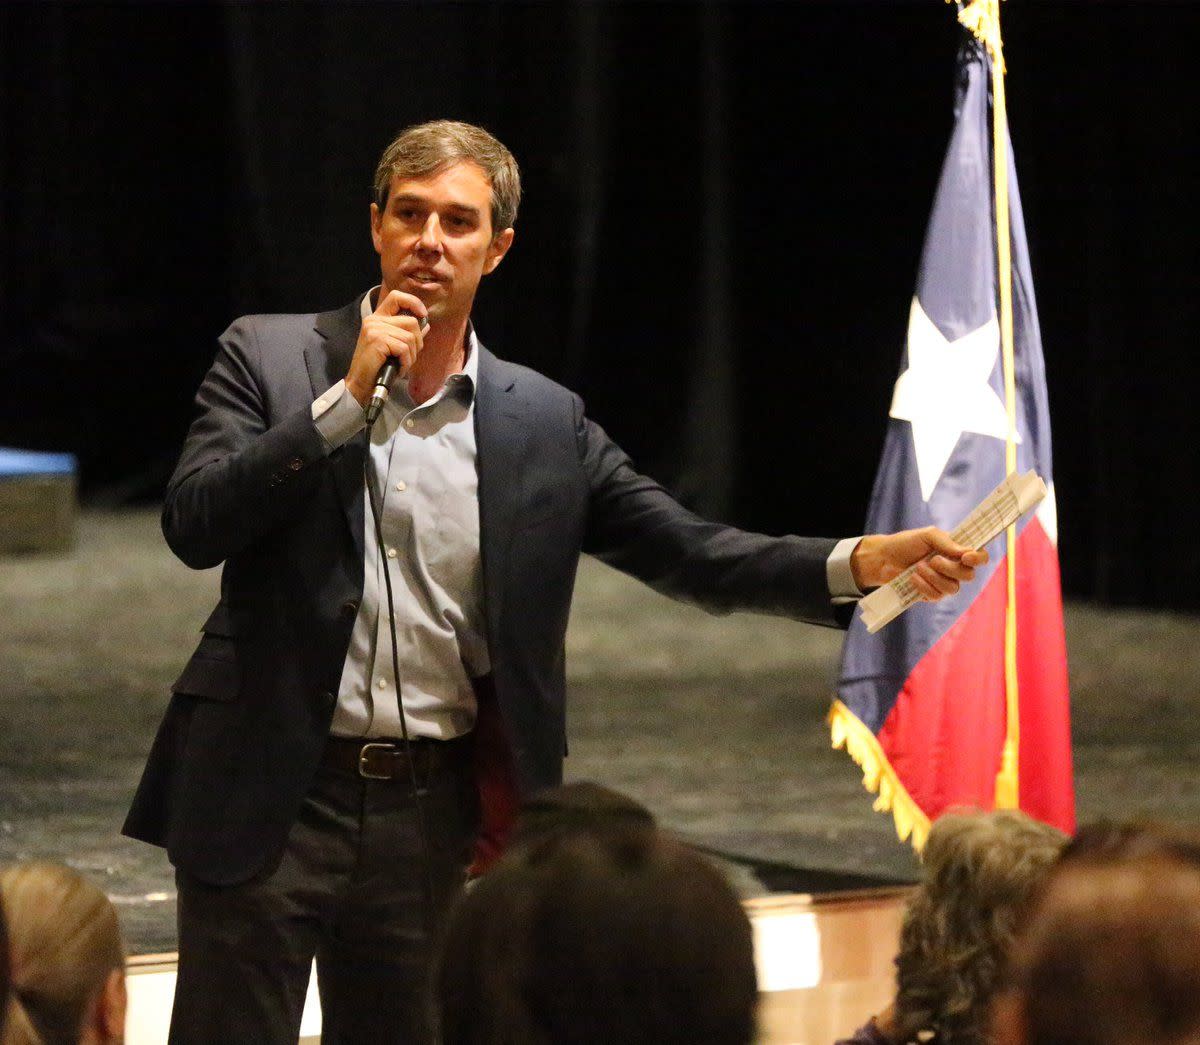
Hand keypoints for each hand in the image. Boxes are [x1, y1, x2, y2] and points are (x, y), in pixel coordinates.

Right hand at [345, 289, 427, 406]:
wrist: (361, 384)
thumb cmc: (378, 367)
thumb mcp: (395, 348)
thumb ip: (408, 334)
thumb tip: (426, 325)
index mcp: (378, 318)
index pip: (397, 297)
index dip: (413, 302)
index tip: (423, 315)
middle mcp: (375, 320)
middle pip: (411, 322)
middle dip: (417, 342)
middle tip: (408, 357)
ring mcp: (375, 329)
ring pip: (410, 337)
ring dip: (411, 356)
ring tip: (401, 365)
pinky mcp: (377, 340)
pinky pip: (404, 348)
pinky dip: (406, 362)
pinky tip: (398, 369)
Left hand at [850, 526, 987, 600]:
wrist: (884, 559)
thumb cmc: (906, 543)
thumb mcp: (927, 536)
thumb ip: (947, 542)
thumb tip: (965, 553)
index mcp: (957, 551)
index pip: (980, 557)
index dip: (979, 558)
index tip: (966, 557)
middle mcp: (954, 568)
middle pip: (968, 575)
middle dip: (949, 568)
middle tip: (932, 560)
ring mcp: (944, 582)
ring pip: (953, 588)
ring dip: (934, 577)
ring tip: (918, 567)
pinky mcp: (931, 594)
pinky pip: (936, 595)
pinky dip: (924, 586)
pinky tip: (913, 578)